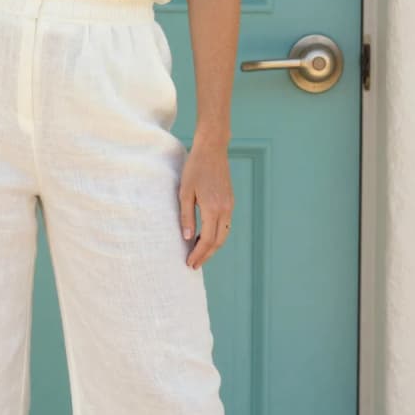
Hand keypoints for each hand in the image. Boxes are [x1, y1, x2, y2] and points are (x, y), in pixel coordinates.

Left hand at [178, 140, 233, 268]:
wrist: (212, 149)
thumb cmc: (195, 168)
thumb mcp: (185, 193)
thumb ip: (186, 217)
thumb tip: (188, 238)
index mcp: (213, 208)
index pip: (207, 240)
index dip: (199, 254)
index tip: (189, 263)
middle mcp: (225, 209)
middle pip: (218, 241)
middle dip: (206, 255)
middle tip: (194, 265)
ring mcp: (230, 205)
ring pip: (224, 234)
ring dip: (213, 246)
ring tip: (199, 254)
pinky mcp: (230, 201)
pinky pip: (225, 224)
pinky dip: (217, 235)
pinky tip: (206, 236)